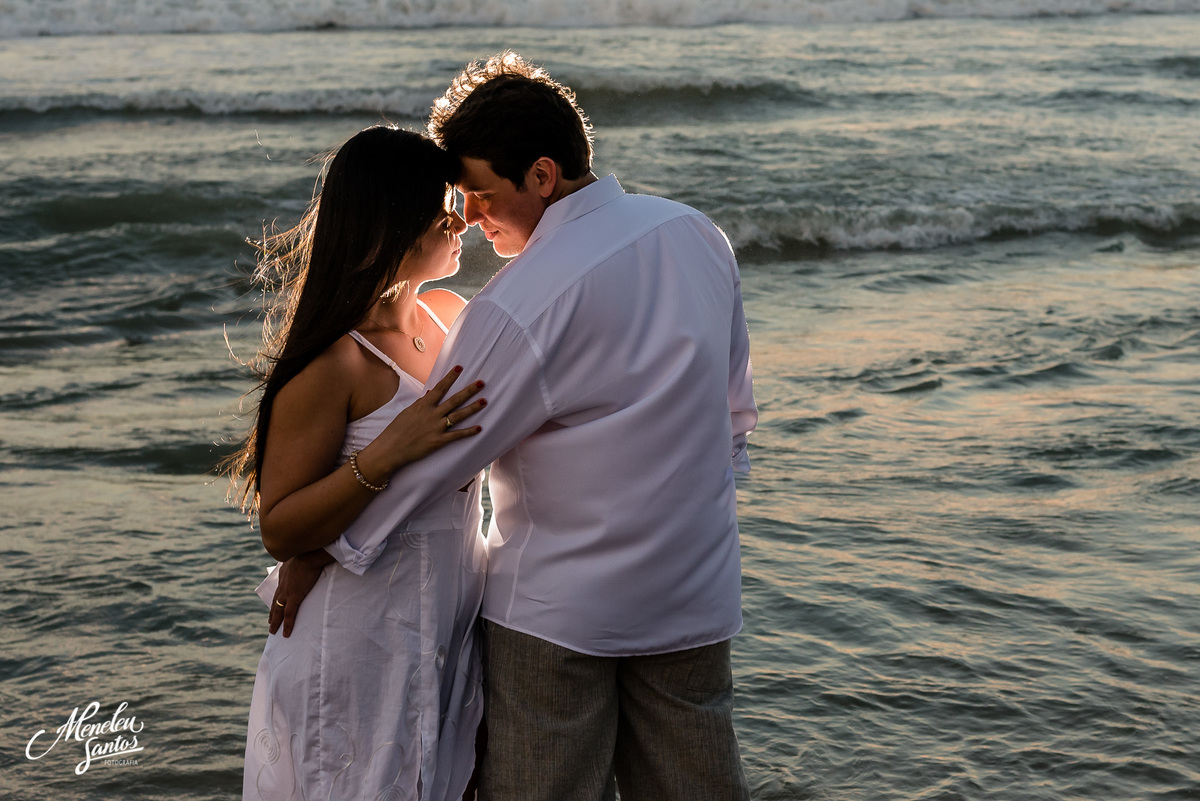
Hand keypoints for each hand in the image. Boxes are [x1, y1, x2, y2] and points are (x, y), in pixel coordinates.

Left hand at [268, 549, 334, 636]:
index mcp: (284, 574)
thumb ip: (301, 562)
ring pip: (278, 611)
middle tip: (270, 622)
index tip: (275, 605)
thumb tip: (306, 561)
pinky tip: (286, 634)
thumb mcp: (301, 557)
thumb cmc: (310, 552)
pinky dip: (287, 625)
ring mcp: (287, 592)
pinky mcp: (294, 597)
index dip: (276, 599)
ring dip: (275, 621)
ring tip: (272, 630)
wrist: (309, 554)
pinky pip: (289, 615)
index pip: (278, 590)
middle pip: (275, 602)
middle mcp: (282, 584)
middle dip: (273, 613)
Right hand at [367, 366, 487, 474]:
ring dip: (473, 408)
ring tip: (485, 401)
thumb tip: (431, 393)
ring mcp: (436, 428)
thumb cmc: (397, 430)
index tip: (460, 368)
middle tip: (481, 383)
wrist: (390, 449)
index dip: (450, 377)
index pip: (440, 388)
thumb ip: (421, 403)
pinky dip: (468, 432)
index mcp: (423, 405)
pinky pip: (456, 435)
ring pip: (458, 416)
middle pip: (454, 400)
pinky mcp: (438, 441)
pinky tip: (479, 428)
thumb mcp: (408, 412)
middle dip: (468, 391)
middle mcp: (432, 414)